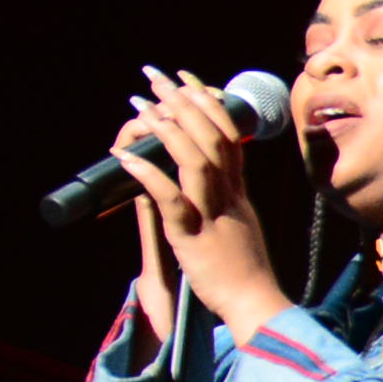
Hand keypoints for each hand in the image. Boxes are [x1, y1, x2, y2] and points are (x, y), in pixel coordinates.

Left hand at [113, 67, 293, 342]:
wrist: (256, 305)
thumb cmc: (246, 273)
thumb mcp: (242, 224)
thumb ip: (230, 195)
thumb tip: (219, 170)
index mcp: (239, 193)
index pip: (229, 135)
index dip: (209, 103)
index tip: (189, 79)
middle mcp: (228, 196)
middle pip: (211, 137)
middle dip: (183, 101)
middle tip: (157, 75)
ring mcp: (211, 214)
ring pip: (194, 159)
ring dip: (166, 127)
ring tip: (141, 103)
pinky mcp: (192, 237)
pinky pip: (170, 199)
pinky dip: (148, 174)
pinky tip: (126, 156)